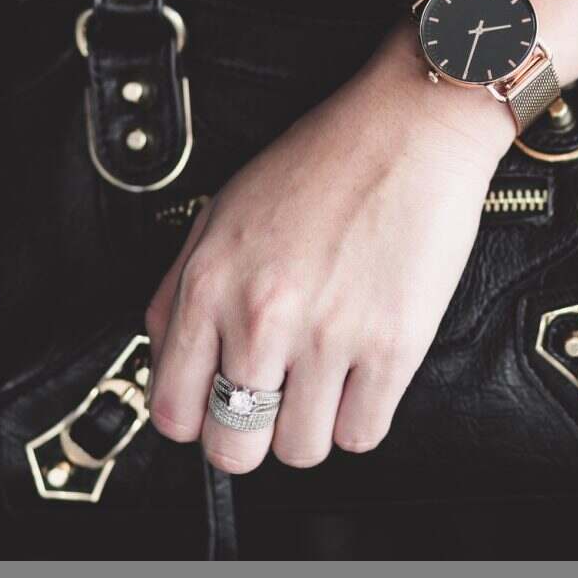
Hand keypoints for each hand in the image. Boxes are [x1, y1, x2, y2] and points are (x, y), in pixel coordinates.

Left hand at [144, 30, 514, 471]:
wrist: (411, 127)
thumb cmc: (324, 159)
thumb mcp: (222, 210)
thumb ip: (179, 288)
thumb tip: (166, 357)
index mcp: (211, 283)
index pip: (174, 410)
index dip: (196, 419)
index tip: (218, 407)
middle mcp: (262, 316)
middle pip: (233, 448)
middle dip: (249, 439)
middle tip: (272, 409)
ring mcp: (329, 335)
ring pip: (300, 450)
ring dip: (311, 426)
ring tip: (324, 384)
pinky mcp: (394, 345)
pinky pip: (362, 434)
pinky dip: (361, 418)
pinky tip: (362, 378)